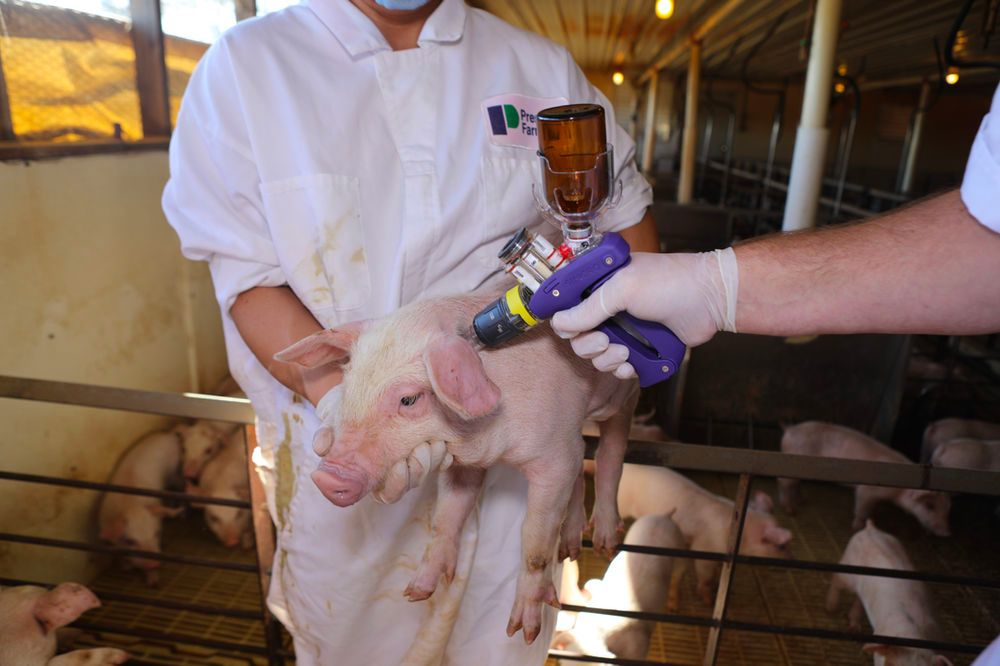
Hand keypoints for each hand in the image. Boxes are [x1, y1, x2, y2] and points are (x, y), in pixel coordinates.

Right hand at [550, 249, 737, 377]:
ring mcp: (623, 327)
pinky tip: (631, 366)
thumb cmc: (670, 282)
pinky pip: (617, 365)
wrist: (711, 299)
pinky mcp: (639, 345)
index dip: (565, 322)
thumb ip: (588, 308)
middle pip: (578, 335)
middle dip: (588, 345)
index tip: (572, 331)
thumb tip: (558, 324)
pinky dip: (620, 369)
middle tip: (605, 341)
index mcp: (600, 283)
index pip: (566, 306)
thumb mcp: (623, 289)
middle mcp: (608, 305)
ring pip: (596, 354)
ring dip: (605, 360)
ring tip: (624, 353)